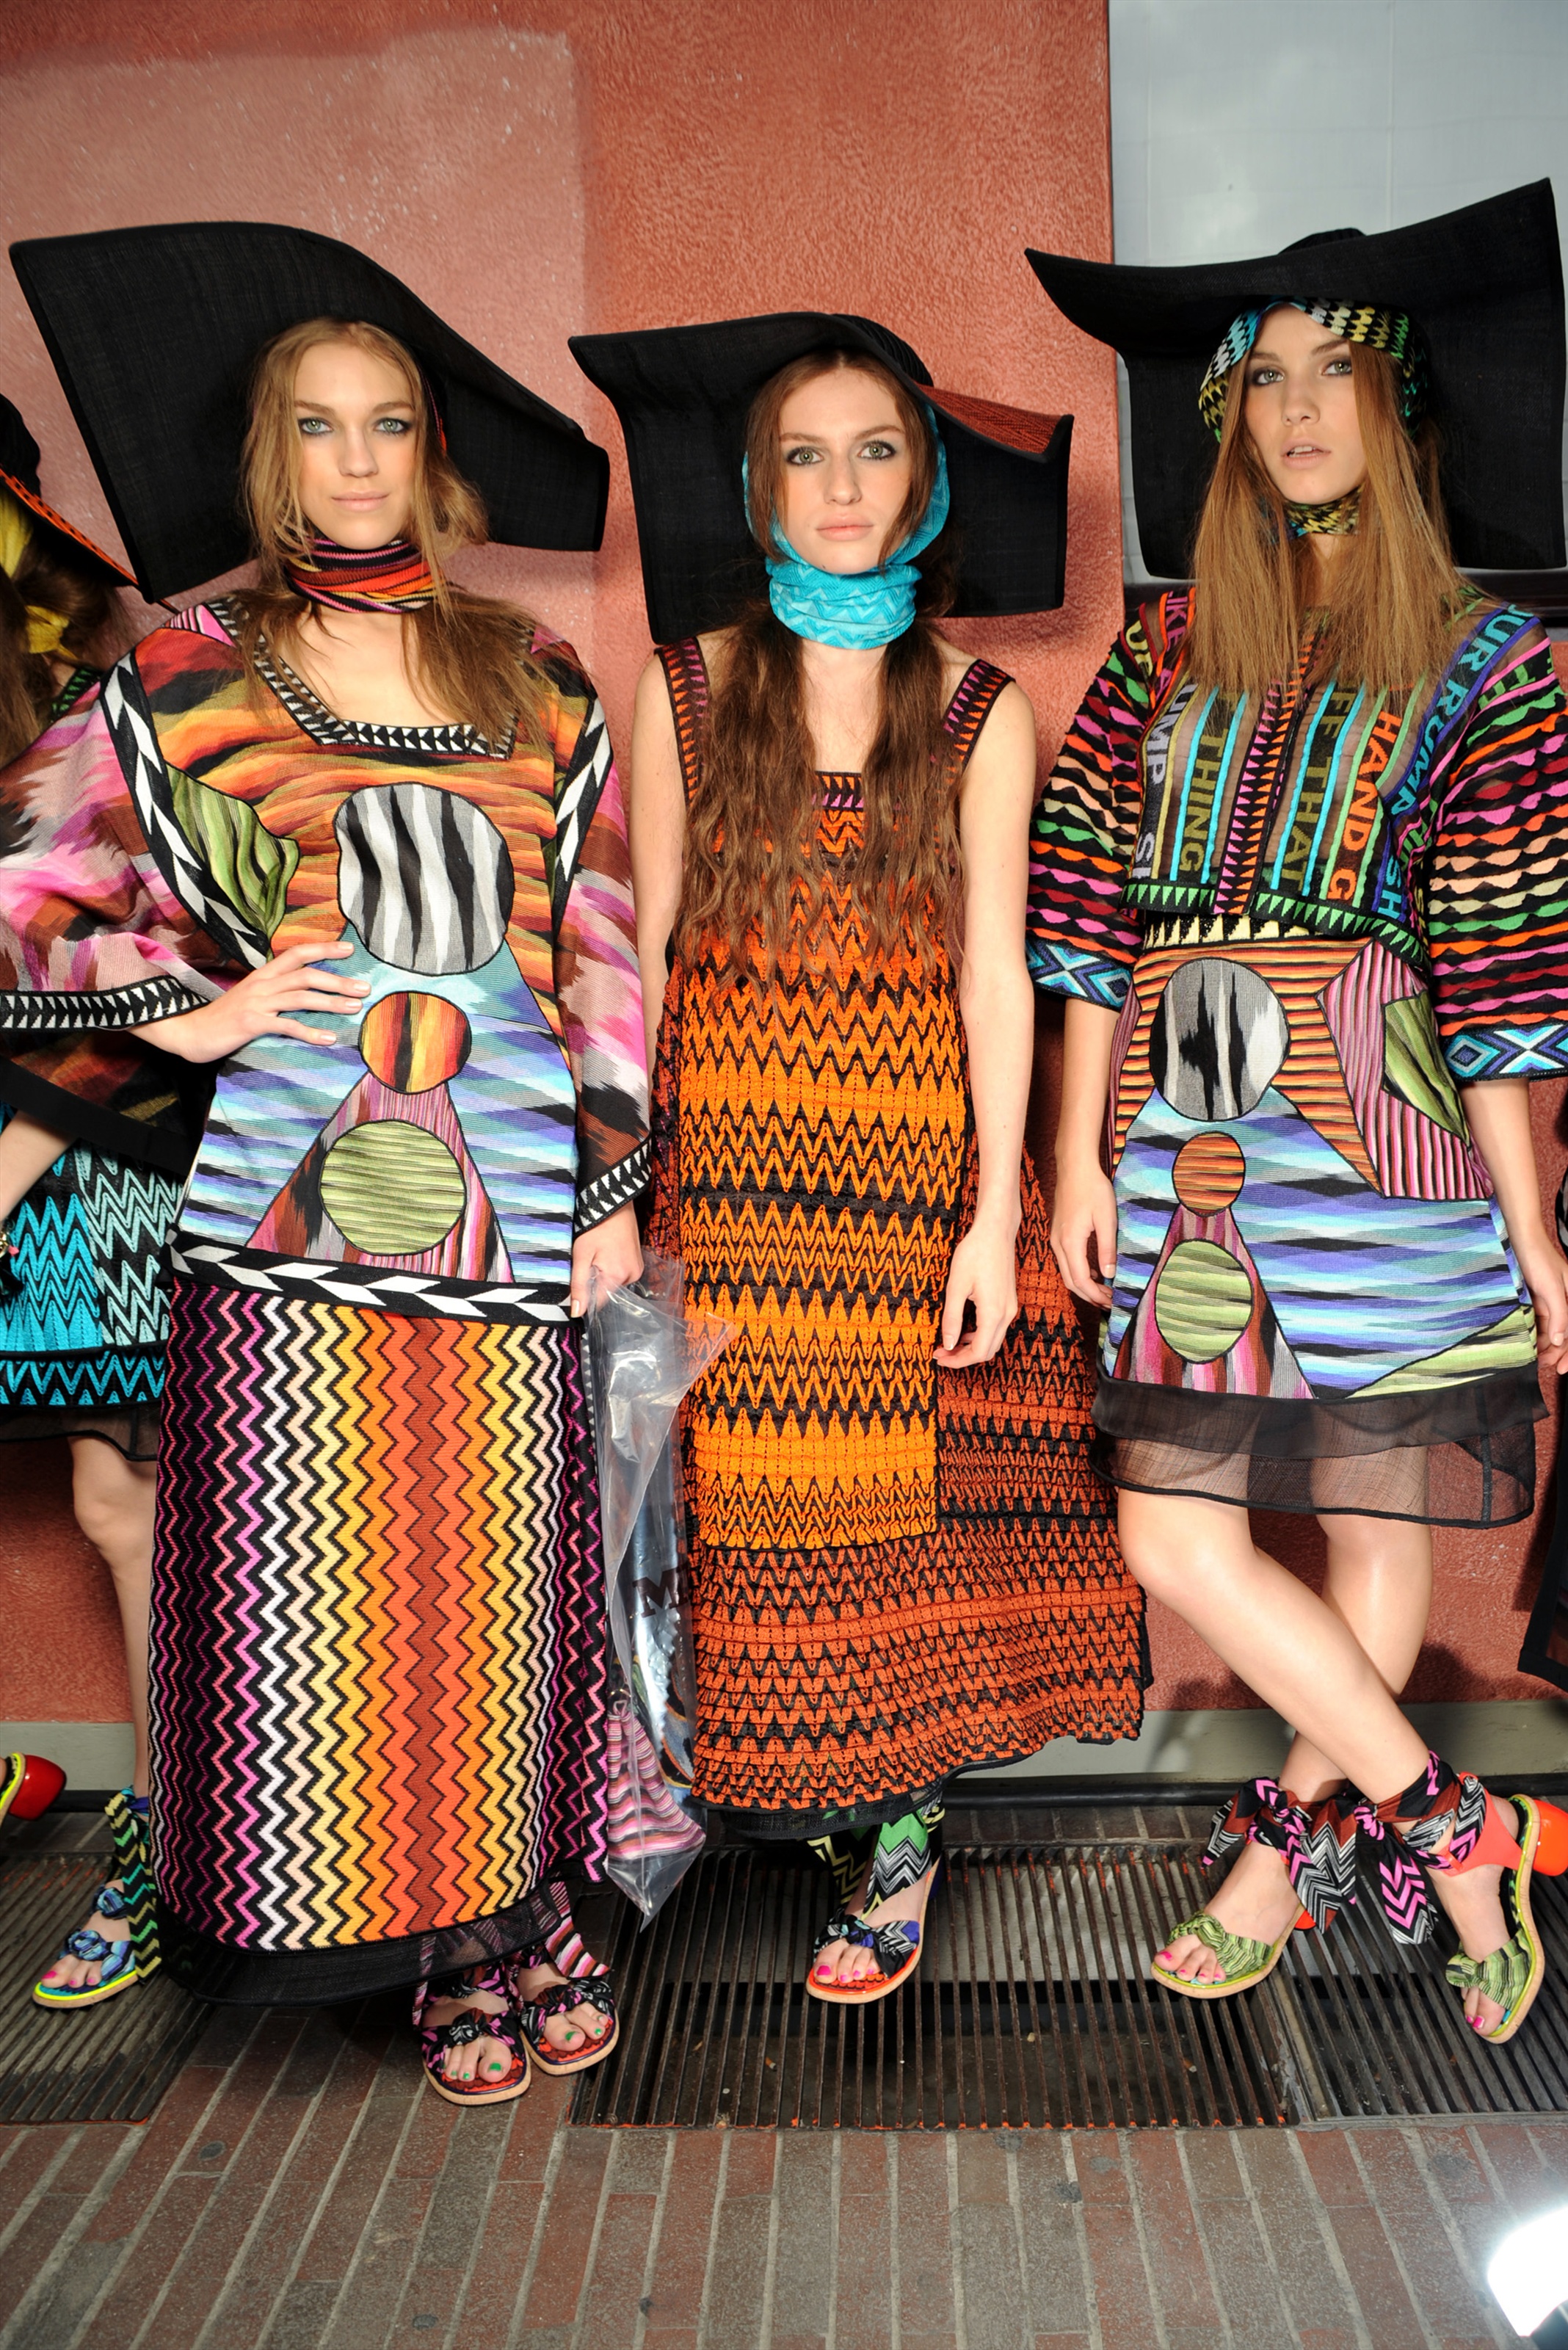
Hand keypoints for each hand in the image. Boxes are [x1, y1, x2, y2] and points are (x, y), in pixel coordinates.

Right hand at [131, 943, 369, 1062]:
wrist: (190, 1032)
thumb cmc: (225, 1018)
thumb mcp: (252, 997)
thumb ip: (275, 991)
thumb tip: (305, 992)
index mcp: (263, 974)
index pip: (297, 954)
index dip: (324, 949)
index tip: (350, 950)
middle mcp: (262, 983)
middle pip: (306, 975)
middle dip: (338, 980)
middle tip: (364, 988)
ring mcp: (257, 1002)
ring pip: (301, 997)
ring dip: (331, 1002)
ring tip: (355, 1008)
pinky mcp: (252, 1023)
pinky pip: (287, 1026)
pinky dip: (310, 1032)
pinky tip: (329, 1038)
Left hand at [570, 1202, 642, 1316]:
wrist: (613, 1203)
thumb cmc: (595, 1227)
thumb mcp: (581, 1255)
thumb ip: (578, 1285)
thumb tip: (577, 1312)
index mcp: (618, 1277)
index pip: (598, 1302)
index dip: (584, 1297)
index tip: (576, 1284)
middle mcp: (631, 1277)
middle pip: (606, 1293)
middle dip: (593, 1283)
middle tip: (586, 1262)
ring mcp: (636, 1269)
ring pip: (612, 1284)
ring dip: (601, 1276)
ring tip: (596, 1256)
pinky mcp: (637, 1263)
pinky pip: (620, 1275)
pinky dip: (610, 1269)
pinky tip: (605, 1254)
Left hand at [934, 1207, 1018, 1369]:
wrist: (996, 1231)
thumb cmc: (975, 1253)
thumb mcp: (956, 1286)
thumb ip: (952, 1318)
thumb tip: (948, 1344)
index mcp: (993, 1313)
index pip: (978, 1352)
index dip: (957, 1360)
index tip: (938, 1356)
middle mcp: (1006, 1314)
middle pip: (987, 1351)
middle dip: (963, 1357)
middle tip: (941, 1353)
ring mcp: (1010, 1308)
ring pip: (993, 1341)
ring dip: (972, 1347)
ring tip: (950, 1343)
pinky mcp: (1009, 1301)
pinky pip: (996, 1328)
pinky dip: (980, 1335)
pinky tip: (964, 1329)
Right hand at [1050, 1154, 1116, 1308]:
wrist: (1075, 1167)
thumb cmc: (1092, 1189)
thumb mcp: (1106, 1219)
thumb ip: (1107, 1249)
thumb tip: (1109, 1275)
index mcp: (1070, 1243)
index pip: (1081, 1280)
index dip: (1096, 1295)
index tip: (1112, 1301)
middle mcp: (1058, 1244)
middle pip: (1071, 1281)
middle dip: (1090, 1296)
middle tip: (1110, 1302)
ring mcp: (1055, 1239)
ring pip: (1067, 1272)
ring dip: (1084, 1285)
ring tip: (1104, 1290)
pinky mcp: (1058, 1233)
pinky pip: (1066, 1260)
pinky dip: (1079, 1272)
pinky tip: (1095, 1271)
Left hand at [1513, 1229, 1567, 1377]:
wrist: (1517, 1236)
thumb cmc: (1537, 1258)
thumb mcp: (1551, 1288)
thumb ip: (1560, 1315)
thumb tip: (1560, 1341)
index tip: (1562, 1369)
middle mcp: (1567, 1299)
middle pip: (1566, 1333)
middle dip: (1557, 1352)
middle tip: (1544, 1365)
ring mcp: (1552, 1299)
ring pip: (1552, 1329)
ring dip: (1545, 1344)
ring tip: (1534, 1357)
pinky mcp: (1538, 1297)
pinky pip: (1540, 1320)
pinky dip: (1536, 1332)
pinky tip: (1528, 1342)